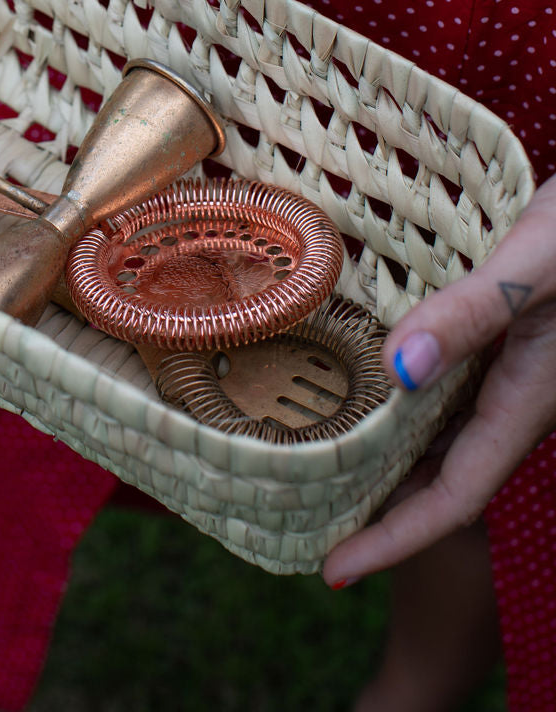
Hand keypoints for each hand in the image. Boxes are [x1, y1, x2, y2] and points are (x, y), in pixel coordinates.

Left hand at [323, 171, 555, 584]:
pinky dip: (406, 412)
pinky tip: (368, 392)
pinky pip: (451, 399)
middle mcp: (518, 402)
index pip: (453, 498)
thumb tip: (399, 372)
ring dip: (390, 466)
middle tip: (305, 525)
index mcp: (525, 404)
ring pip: (445, 441)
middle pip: (442, 482)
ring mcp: (514, 375)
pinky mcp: (507, 343)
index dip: (394, 541)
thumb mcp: (531, 266)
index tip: (332, 571)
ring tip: (321, 471)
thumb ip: (470, 316)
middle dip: (381, 515)